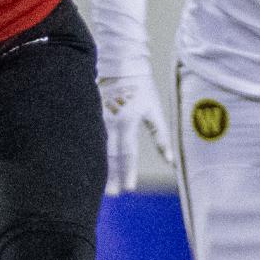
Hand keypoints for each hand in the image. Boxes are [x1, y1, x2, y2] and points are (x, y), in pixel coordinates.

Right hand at [98, 71, 172, 193]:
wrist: (120, 64)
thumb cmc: (142, 87)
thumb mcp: (154, 110)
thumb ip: (161, 137)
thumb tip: (171, 160)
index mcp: (128, 122)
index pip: (128, 153)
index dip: (128, 172)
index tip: (129, 189)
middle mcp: (111, 122)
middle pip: (110, 155)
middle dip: (111, 176)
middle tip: (112, 194)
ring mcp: (98, 118)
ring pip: (97, 147)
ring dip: (99, 165)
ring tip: (100, 184)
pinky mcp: (89, 113)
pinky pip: (89, 136)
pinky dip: (89, 151)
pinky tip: (87, 162)